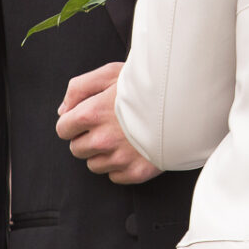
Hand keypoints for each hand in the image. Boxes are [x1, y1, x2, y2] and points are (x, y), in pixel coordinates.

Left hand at [56, 62, 160, 184]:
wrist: (185, 99)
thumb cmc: (147, 83)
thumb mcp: (110, 72)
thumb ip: (79, 88)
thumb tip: (63, 111)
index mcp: (91, 114)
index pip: (63, 129)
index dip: (73, 123)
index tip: (88, 117)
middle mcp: (102, 140)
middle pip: (77, 150)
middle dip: (87, 138)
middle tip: (108, 125)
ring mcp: (119, 158)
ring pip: (94, 165)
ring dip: (103, 153)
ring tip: (123, 136)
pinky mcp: (136, 172)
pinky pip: (115, 177)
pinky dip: (121, 166)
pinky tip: (134, 148)